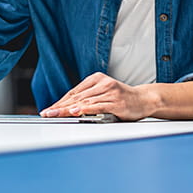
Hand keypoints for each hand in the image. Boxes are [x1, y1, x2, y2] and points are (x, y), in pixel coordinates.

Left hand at [39, 72, 154, 121]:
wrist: (145, 99)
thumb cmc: (123, 99)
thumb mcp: (104, 94)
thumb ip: (89, 98)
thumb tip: (68, 108)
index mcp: (97, 79)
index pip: (74, 91)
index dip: (60, 101)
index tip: (49, 109)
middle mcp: (102, 83)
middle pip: (76, 96)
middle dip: (60, 106)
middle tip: (47, 113)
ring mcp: (109, 91)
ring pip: (84, 101)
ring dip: (68, 109)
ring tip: (56, 113)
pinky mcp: (116, 101)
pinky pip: (97, 105)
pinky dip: (85, 109)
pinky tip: (75, 111)